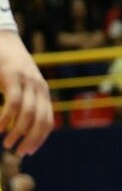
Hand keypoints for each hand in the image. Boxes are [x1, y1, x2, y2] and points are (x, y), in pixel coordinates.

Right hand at [0, 33, 51, 155]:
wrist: (2, 38)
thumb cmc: (5, 64)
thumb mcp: (17, 84)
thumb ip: (21, 102)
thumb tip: (16, 125)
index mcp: (42, 91)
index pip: (48, 120)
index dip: (40, 138)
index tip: (29, 151)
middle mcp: (39, 87)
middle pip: (41, 120)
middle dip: (31, 139)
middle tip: (19, 152)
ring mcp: (27, 81)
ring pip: (28, 114)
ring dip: (18, 132)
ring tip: (8, 143)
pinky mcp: (13, 76)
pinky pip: (14, 103)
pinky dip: (7, 119)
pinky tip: (0, 129)